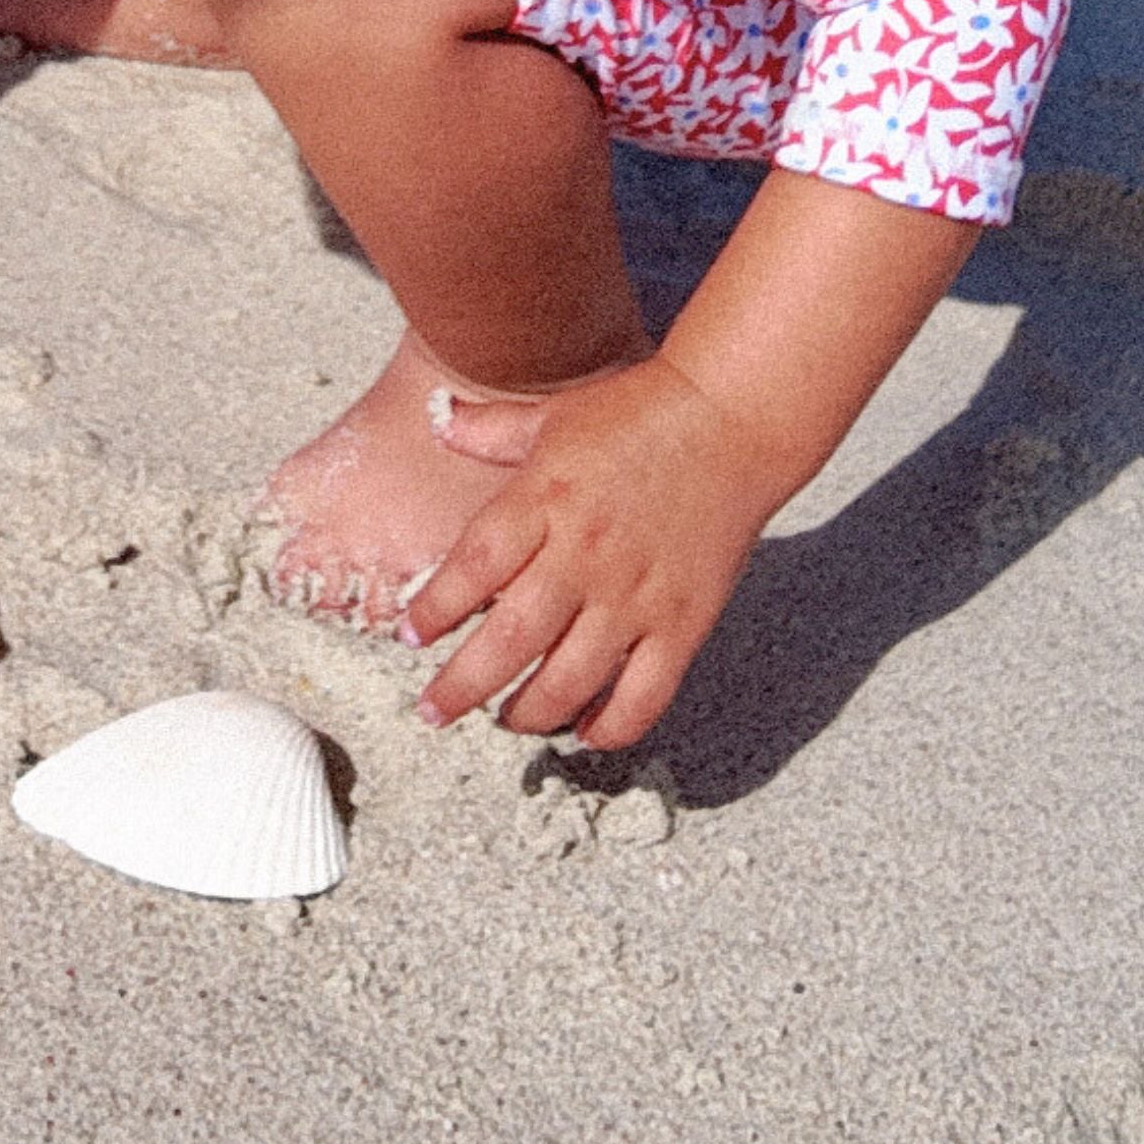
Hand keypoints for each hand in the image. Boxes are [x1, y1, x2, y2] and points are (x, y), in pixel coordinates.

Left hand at [399, 356, 771, 749]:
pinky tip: (583, 731)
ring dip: (528, 714)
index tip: (410, 637)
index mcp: (544, 499)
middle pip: (510, 639)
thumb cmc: (638, 412)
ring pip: (569, 681)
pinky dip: (609, 727)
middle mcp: (584, 553)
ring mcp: (635, 594)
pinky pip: (642, 697)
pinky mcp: (683, 623)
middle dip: (462, 687)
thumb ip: (491, 428)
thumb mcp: (554, 414)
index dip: (434, 609)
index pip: (473, 567)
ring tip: (505, 720)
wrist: (732, 417)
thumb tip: (437, 416)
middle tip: (434, 710)